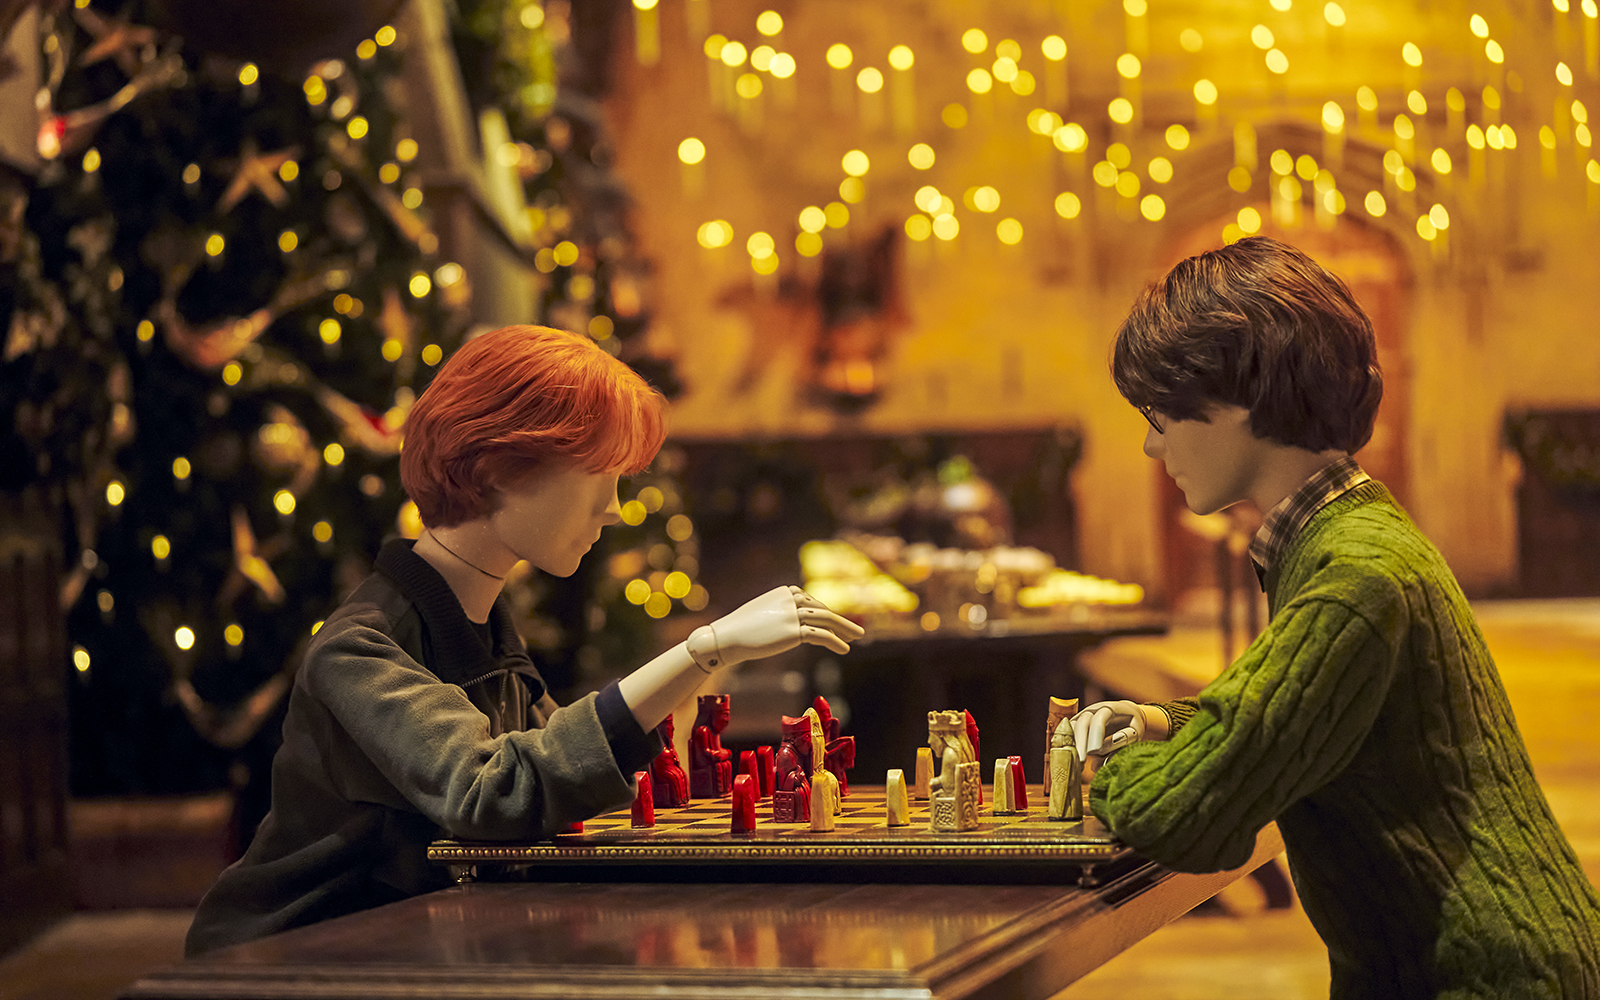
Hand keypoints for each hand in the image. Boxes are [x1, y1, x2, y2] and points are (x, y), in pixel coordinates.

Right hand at [687, 586, 865, 671]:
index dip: (825, 613)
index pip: (811, 601)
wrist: (727, 637)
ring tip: (857, 637)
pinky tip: (844, 649)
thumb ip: (780, 613)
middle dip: (841, 620)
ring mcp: (793, 614)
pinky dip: (835, 642)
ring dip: (845, 628)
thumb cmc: (740, 628)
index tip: (834, 623)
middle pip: (822, 609)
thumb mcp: (763, 614)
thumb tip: (791, 624)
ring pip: (826, 619)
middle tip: (856, 630)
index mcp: (785, 591)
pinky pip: (822, 635)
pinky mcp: (794, 631)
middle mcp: (791, 599)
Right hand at [1067, 700, 1157, 758]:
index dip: (1096, 734)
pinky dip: (1069, 746)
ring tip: (1076, 763)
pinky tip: (1072, 760)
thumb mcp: (1135, 731)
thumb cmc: (1132, 725)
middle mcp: (1093, 710)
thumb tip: (1104, 749)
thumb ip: (1123, 739)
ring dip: (1073, 745)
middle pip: (1082, 723)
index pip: (1100, 718)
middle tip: (1081, 761)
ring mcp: (1082, 716)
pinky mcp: (1076, 726)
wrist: (1126, 715)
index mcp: (1110, 708)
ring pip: (1072, 728)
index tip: (1094, 751)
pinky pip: (1068, 735)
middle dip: (1081, 742)